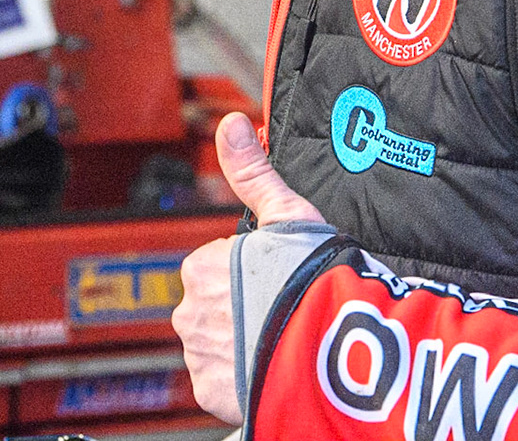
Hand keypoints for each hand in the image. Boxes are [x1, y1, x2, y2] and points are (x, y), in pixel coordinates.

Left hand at [173, 112, 323, 424]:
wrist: (327, 348)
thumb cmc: (309, 279)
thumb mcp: (286, 214)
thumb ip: (252, 172)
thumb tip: (231, 124)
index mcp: (201, 267)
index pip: (220, 267)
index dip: (254, 272)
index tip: (280, 279)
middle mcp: (189, 313)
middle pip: (216, 307)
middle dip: (245, 310)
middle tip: (284, 311)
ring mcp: (199, 356)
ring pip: (219, 345)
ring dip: (245, 344)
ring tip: (284, 341)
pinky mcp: (213, 393)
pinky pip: (223, 383)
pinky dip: (245, 378)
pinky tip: (274, 367)